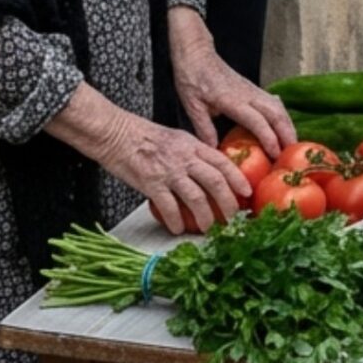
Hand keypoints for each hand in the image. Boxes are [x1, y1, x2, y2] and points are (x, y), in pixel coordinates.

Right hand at [104, 111, 252, 233]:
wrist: (115, 133)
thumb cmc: (143, 136)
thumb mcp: (176, 138)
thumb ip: (193, 153)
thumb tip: (208, 170)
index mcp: (192, 145)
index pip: (222, 162)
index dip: (238, 179)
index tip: (247, 193)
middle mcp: (184, 158)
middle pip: (215, 182)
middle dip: (228, 203)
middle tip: (232, 218)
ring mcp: (168, 171)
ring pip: (197, 197)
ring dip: (205, 217)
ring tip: (208, 228)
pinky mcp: (151, 183)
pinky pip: (169, 207)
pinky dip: (176, 220)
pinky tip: (177, 228)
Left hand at [167, 7, 294, 155]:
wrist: (197, 54)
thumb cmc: (192, 78)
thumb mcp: (192, 104)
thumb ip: (203, 127)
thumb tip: (213, 150)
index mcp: (231, 100)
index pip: (257, 120)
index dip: (269, 138)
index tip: (276, 154)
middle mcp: (247, 94)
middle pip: (276, 113)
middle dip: (287, 134)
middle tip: (292, 153)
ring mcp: (252, 90)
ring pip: (279, 107)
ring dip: (288, 125)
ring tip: (293, 143)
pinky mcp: (253, 88)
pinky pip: (274, 103)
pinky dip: (283, 116)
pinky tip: (285, 127)